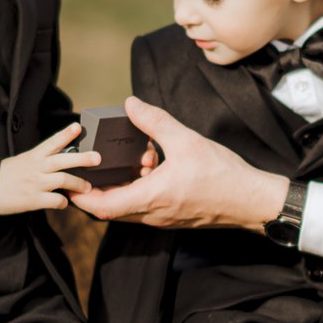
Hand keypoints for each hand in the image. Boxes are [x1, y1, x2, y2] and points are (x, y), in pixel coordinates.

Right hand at [0, 123, 94, 215]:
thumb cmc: (3, 177)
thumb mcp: (20, 162)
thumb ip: (38, 161)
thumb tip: (57, 162)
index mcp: (32, 156)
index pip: (52, 142)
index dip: (66, 134)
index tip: (78, 126)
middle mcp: (36, 167)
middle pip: (63, 160)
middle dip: (82, 158)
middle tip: (98, 158)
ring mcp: (35, 183)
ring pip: (64, 180)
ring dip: (79, 184)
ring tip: (87, 187)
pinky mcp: (33, 200)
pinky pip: (56, 201)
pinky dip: (63, 203)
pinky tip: (65, 203)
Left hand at [70, 97, 289, 229]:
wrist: (251, 201)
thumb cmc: (223, 175)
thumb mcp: (186, 140)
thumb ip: (155, 122)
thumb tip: (131, 103)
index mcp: (151, 198)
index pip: (102, 207)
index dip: (81, 196)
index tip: (71, 181)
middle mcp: (153, 214)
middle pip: (110, 209)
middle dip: (98, 187)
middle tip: (94, 164)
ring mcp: (162, 218)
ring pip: (127, 208)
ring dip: (122, 186)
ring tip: (135, 160)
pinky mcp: (172, 217)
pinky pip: (143, 207)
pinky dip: (138, 189)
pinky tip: (153, 167)